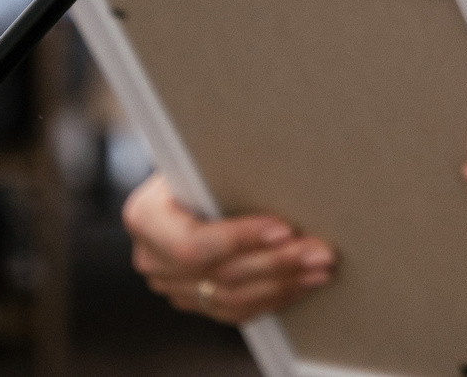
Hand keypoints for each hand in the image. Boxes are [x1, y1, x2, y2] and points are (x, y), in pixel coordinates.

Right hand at [123, 173, 335, 323]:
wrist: (187, 178)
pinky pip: (237, 310)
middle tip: (319, 252)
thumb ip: (227, 168)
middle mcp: (151, 258)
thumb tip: (285, 167)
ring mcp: (171, 286)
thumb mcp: (203, 155)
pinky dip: (274, 298)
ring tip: (321, 268)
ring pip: (232, 298)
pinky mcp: (195, 300)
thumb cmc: (199, 160)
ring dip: (283, 284)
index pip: (193, 243)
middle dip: (277, 264)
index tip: (284, 229)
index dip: (240, 240)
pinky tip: (303, 283)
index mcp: (145, 217)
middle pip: (220, 274)